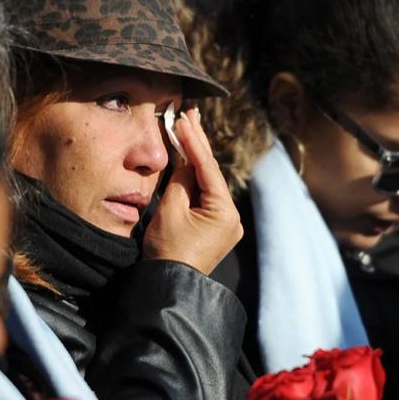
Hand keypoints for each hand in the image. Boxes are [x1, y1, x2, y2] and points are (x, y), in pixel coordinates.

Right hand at [143, 107, 242, 274]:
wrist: (168, 285)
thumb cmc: (167, 251)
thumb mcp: (170, 210)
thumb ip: (180, 180)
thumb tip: (185, 160)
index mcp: (225, 212)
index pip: (208, 168)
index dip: (194, 142)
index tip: (184, 119)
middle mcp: (231, 217)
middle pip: (212, 173)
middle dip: (199, 144)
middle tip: (192, 114)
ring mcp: (225, 223)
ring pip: (209, 183)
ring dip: (197, 158)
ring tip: (189, 127)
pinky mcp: (215, 228)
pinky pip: (206, 196)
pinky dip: (196, 178)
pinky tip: (189, 157)